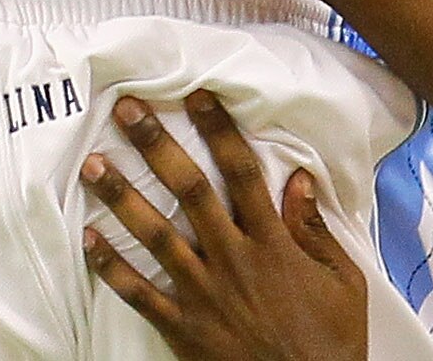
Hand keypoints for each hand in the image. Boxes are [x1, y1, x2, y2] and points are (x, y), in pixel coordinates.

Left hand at [83, 92, 370, 360]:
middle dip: (157, 146)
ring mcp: (205, 295)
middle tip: (126, 110)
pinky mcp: (184, 329)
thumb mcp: (343, 283)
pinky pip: (141, 295)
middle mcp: (234, 261)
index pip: (243, 174)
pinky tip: (88, 241)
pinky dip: (112, 269)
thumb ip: (316, 230)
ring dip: (122, 198)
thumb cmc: (329, 341)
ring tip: (93, 165)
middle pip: (191, 191)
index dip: (220, 130)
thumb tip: (298, 177)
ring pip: (157, 236)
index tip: (197, 95)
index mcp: (274, 245)